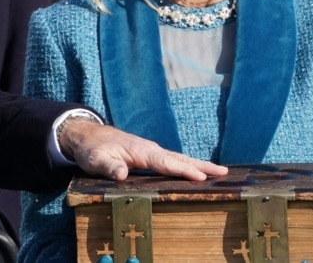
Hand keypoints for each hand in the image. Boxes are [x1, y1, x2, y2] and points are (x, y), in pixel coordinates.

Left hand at [59, 118, 226, 181]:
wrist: (88, 136)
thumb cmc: (92, 149)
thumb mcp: (95, 160)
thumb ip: (108, 167)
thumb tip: (122, 174)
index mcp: (141, 151)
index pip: (166, 163)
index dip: (183, 170)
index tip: (202, 177)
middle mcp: (150, 150)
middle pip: (179, 159)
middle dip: (201, 166)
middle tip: (224, 172)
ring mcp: (151, 152)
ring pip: (178, 159)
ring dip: (198, 165)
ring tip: (219, 172)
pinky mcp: (150, 156)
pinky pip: (172, 161)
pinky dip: (187, 165)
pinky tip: (196, 172)